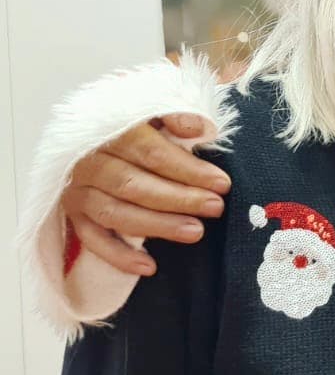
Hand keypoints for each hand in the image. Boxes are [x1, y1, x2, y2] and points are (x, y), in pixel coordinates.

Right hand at [61, 114, 231, 276]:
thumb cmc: (136, 122)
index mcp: (109, 131)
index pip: (152, 154)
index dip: (188, 170)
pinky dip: (118, 256)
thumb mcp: (154, 107)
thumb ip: (174, 114)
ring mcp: (77, 190)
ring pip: (115, 213)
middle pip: (134, 185)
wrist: (92, 129)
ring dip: (157, 226)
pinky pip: (92, 240)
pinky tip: (149, 267)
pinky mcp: (72, 214)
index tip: (222, 183)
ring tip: (196, 232)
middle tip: (215, 208)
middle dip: (179, 199)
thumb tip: (197, 129)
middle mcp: (87, 162)